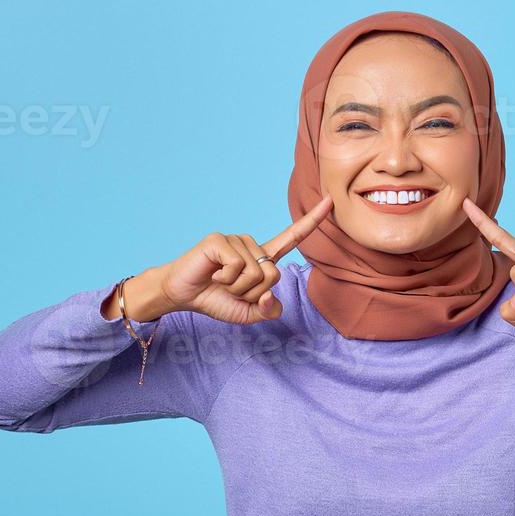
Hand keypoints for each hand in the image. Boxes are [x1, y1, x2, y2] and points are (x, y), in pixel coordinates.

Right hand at [107, 196, 332, 324]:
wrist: (184, 295)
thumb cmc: (216, 300)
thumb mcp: (249, 313)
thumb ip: (268, 310)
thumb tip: (269, 297)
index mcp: (263, 258)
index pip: (293, 237)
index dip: (312, 220)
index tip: (331, 202)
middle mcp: (252, 245)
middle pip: (273, 274)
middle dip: (252, 292)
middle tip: (231, 289)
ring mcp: (236, 240)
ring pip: (256, 273)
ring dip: (237, 288)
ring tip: (220, 281)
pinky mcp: (219, 240)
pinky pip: (237, 267)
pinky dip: (225, 280)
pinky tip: (213, 274)